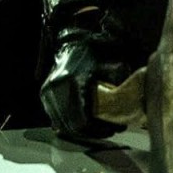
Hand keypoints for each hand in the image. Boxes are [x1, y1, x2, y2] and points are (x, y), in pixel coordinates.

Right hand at [39, 13, 132, 139]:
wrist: (71, 40)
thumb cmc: (92, 51)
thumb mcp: (110, 65)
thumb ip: (116, 85)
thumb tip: (128, 105)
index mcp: (70, 84)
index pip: (80, 121)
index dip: (97, 130)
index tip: (113, 129)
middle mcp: (54, 91)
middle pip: (71, 127)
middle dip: (92, 132)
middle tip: (111, 130)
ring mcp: (47, 94)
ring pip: (63, 125)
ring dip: (81, 130)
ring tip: (101, 128)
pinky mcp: (45, 95)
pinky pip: (57, 119)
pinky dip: (71, 124)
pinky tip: (86, 122)